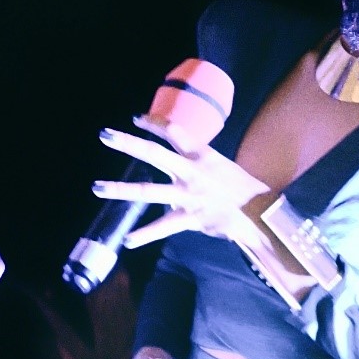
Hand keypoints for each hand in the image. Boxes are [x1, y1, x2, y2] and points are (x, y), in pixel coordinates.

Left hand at [92, 119, 269, 249]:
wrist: (261, 212)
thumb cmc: (239, 187)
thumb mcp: (217, 163)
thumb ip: (193, 157)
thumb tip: (175, 148)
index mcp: (200, 154)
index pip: (173, 131)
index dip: (153, 123)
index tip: (135, 118)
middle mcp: (191, 171)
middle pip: (154, 153)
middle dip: (128, 143)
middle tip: (105, 135)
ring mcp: (188, 195)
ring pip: (148, 191)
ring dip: (120, 190)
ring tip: (97, 188)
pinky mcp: (191, 217)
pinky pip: (163, 227)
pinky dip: (145, 235)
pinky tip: (128, 240)